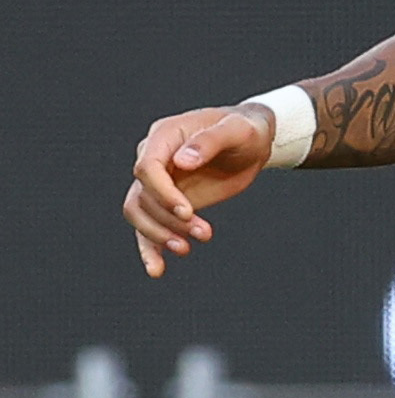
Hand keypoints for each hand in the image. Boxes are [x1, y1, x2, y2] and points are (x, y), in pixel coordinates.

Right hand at [124, 105, 276, 276]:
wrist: (251, 143)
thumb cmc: (245, 130)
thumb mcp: (237, 129)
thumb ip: (211, 140)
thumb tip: (182, 161)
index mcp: (164, 135)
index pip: (148, 168)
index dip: (163, 193)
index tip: (188, 211)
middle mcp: (153, 158)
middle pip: (143, 196)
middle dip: (169, 219)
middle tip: (204, 233)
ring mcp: (157, 183)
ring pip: (141, 214)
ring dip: (160, 235)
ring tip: (188, 247)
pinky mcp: (166, 203)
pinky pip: (147, 227)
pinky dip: (149, 249)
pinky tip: (157, 269)